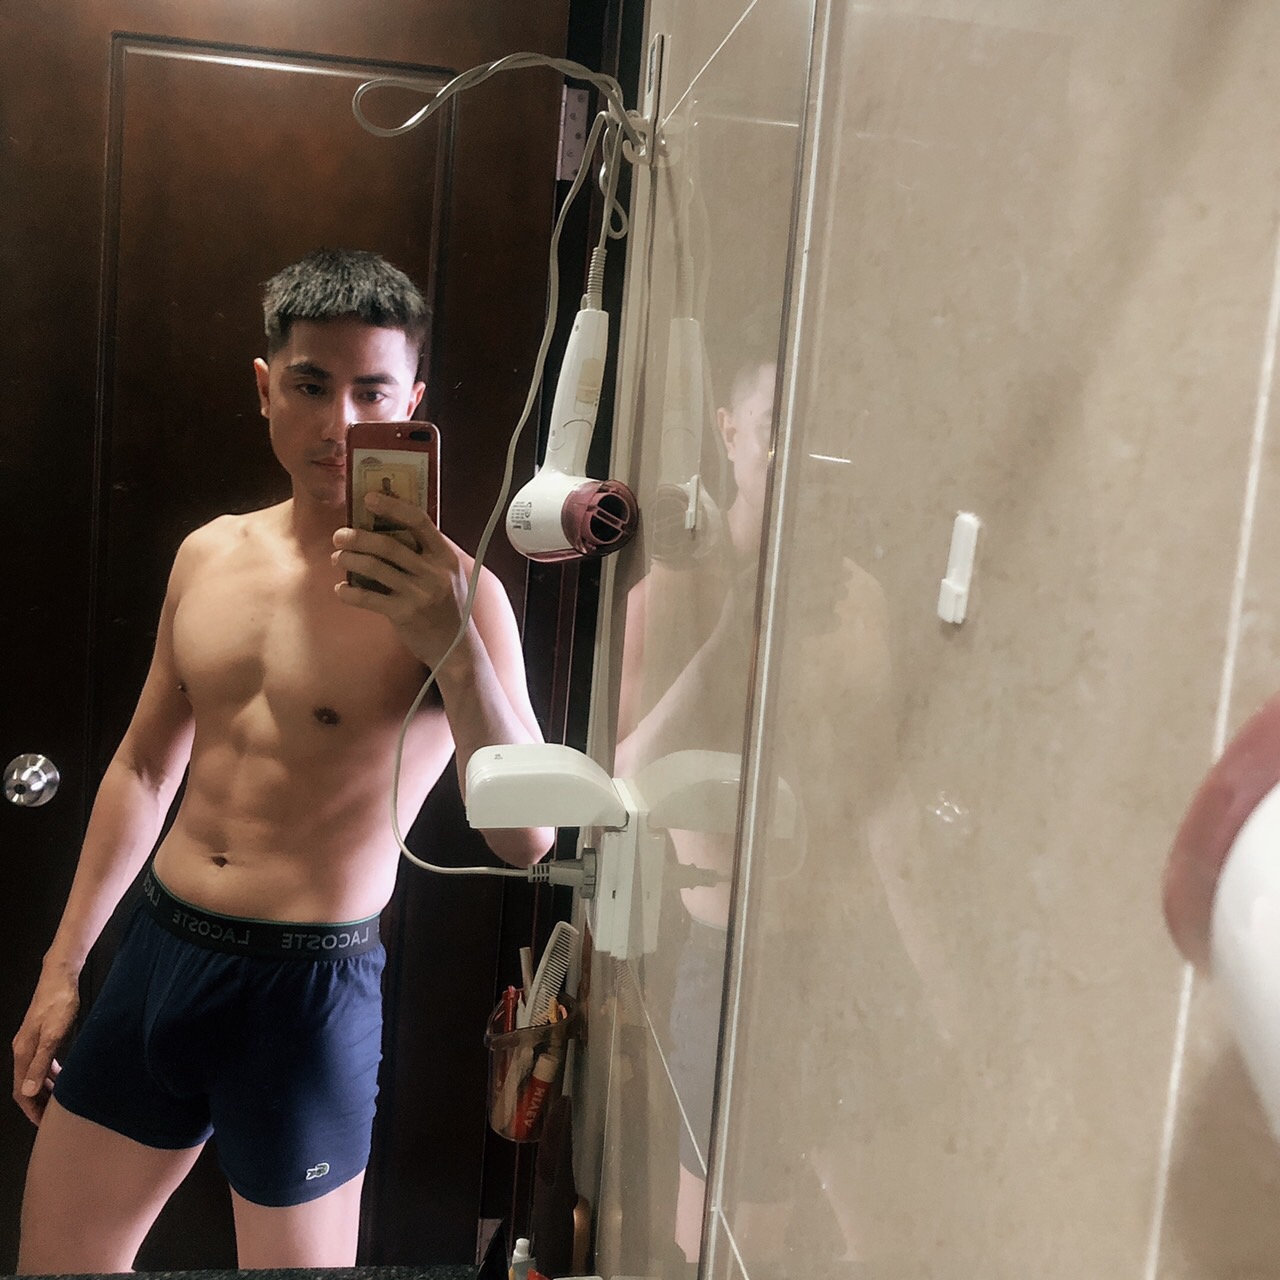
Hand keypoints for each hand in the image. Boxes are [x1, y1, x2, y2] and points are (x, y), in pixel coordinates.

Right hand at [12, 970, 78, 1124]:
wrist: (60, 977)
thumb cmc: (59, 1004)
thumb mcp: (53, 1036)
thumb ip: (41, 1063)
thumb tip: (28, 1091)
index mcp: (23, 1053)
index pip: (22, 1091)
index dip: (32, 1109)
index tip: (44, 1124)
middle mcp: (23, 1050)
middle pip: (28, 1084)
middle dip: (40, 1102)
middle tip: (56, 1116)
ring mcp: (31, 1042)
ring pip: (36, 1074)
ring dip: (47, 1088)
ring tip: (62, 1100)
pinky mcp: (41, 1035)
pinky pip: (43, 1062)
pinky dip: (52, 1073)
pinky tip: (64, 1075)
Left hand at [332, 491, 472, 668]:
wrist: (455, 648)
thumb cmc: (446, 607)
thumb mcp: (448, 575)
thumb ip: (427, 553)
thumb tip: (392, 525)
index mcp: (445, 557)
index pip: (419, 521)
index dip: (393, 507)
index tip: (369, 498)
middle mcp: (434, 573)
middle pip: (389, 544)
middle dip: (358, 537)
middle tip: (339, 535)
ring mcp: (420, 594)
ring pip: (375, 568)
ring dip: (350, 560)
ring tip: (338, 558)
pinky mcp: (405, 614)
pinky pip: (368, 598)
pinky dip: (349, 592)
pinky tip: (340, 589)